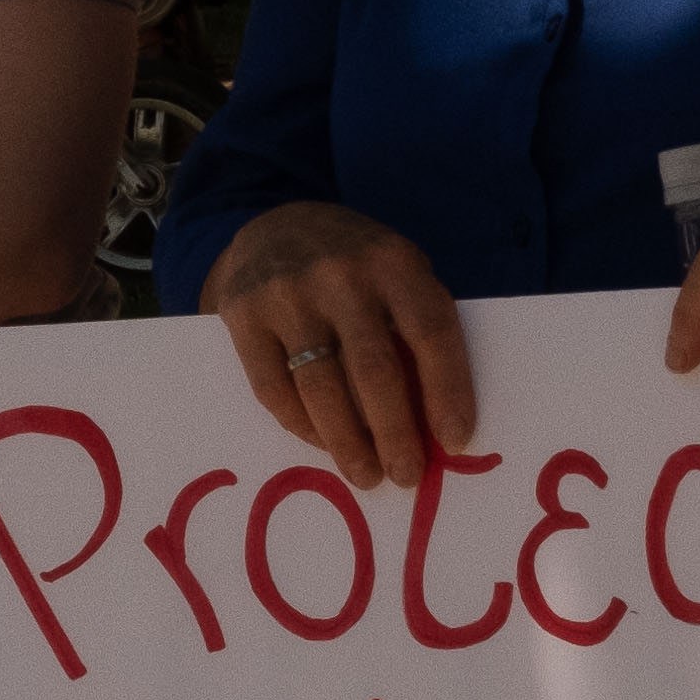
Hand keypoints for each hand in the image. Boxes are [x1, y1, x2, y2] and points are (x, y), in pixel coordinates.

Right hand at [208, 199, 480, 485]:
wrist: (275, 224)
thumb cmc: (357, 266)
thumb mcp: (398, 273)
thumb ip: (416, 327)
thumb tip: (437, 421)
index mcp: (395, 263)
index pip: (431, 333)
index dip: (447, 391)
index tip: (456, 440)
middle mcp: (342, 275)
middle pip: (374, 369)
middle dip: (394, 433)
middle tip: (407, 475)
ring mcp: (288, 293)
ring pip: (321, 386)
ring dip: (347, 442)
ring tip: (366, 476)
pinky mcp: (243, 314)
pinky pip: (274, 388)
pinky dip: (302, 426)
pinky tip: (323, 444)